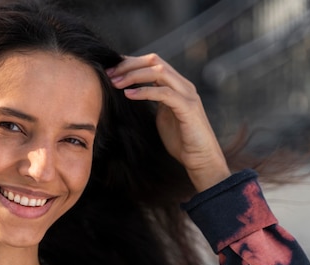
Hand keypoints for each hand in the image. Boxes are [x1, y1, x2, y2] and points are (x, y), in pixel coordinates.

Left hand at [107, 54, 229, 191]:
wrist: (201, 158)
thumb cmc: (181, 140)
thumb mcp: (163, 115)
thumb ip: (153, 100)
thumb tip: (132, 92)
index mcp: (176, 85)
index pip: (152, 62)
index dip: (130, 63)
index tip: (110, 70)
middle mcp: (183, 85)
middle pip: (154, 61)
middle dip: (129, 65)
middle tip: (109, 74)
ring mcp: (187, 95)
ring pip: (159, 72)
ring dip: (134, 75)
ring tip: (115, 83)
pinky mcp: (187, 108)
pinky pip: (164, 93)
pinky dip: (144, 91)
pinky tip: (128, 95)